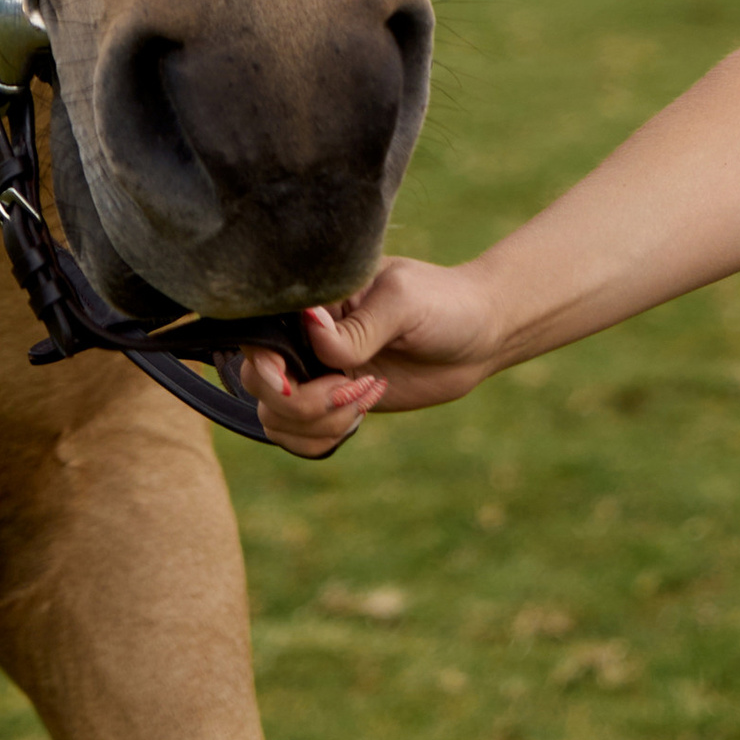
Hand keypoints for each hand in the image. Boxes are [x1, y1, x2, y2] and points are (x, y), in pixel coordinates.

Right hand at [237, 257, 498, 460]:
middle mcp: (306, 335)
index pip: (261, 332)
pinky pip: (296, 436)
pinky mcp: (333, 403)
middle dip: (301, 401)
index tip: (296, 382)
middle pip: (259, 382)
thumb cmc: (444, 304)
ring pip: (275, 415)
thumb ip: (355, 327)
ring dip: (316, 422)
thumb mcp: (403, 303)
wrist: (480, 337)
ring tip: (364, 397)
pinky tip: (359, 414)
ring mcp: (317, 371)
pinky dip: (319, 440)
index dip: (268, 364)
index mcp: (315, 299)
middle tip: (351, 388)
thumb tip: (309, 330)